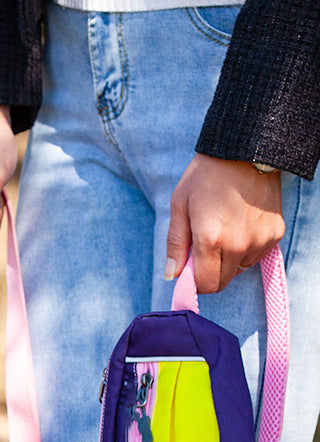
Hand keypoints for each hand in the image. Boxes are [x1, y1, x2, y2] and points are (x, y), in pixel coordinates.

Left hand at [165, 153, 283, 292]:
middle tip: (203, 251)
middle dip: (209, 274)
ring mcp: (260, 240)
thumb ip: (175, 245)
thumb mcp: (180, 207)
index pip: (205, 285)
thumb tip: (171, 276)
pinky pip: (255, 257)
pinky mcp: (275, 233)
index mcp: (211, 239)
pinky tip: (239, 228)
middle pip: (222, 282)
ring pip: (238, 270)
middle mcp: (239, 244)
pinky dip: (245, 251)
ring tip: (223, 234)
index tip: (189, 271)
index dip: (194, 283)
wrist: (246, 151)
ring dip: (227, 262)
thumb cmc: (206, 177)